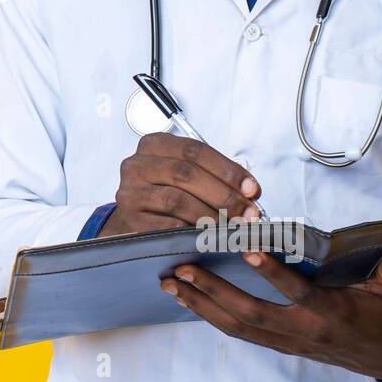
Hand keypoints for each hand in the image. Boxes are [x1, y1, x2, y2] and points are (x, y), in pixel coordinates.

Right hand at [102, 134, 261, 235]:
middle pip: (185, 173)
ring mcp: (130, 193)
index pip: (194, 150)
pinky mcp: (130, 220)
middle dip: (223, 194)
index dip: (227, 169)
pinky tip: (210, 237)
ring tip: (233, 226)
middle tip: (248, 212)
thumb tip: (248, 192)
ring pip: (176, 200)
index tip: (251, 188)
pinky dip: (192, 232)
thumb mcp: (184, 173)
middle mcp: (137, 165)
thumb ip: (212, 175)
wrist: (135, 216)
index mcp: (154, 145)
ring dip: (211, 215)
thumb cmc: (165, 191)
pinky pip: (166, 226)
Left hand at [161, 250, 381, 381]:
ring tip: (169, 282)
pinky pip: (237, 330)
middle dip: (213, 290)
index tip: (248, 249)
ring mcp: (285, 339)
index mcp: (330, 313)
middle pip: (251, 312)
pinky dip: (209, 314)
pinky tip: (186, 298)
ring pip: (236, 324)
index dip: (273, 273)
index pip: (298, 292)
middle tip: (182, 267)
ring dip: (200, 303)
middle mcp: (301, 329)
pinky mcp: (276, 343)